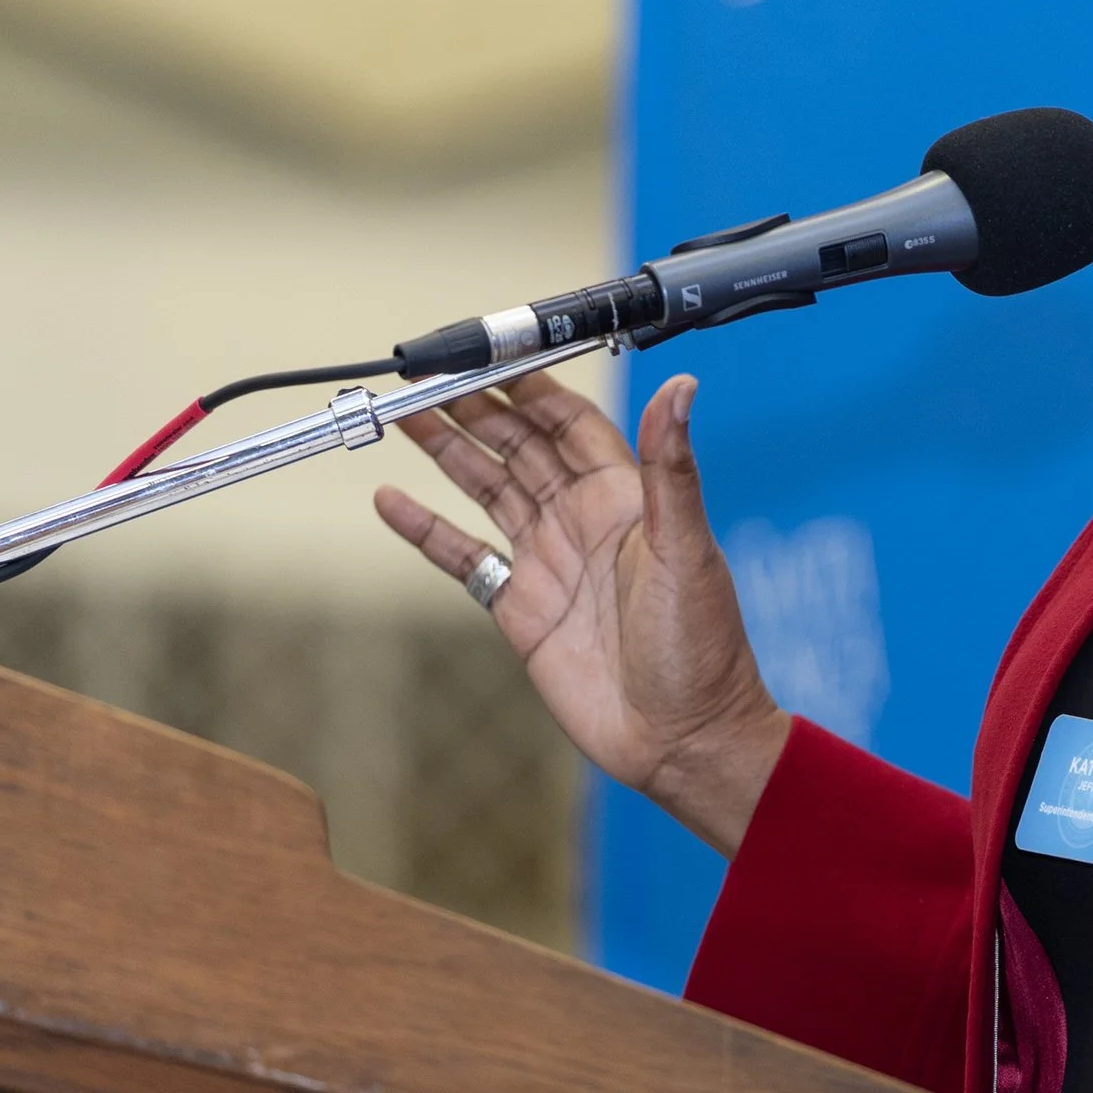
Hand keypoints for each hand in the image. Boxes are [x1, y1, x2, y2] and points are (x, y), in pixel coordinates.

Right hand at [373, 372, 788, 856]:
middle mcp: (582, 520)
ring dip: (448, 453)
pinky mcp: (521, 607)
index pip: (568, 422)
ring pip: (489, 489)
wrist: (681, 738)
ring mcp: (548, 561)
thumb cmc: (702, 646)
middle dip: (476, 410)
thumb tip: (683, 387)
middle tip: (427, 378)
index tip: (490, 354)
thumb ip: (672, 469)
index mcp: (625, 496)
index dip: (530, 387)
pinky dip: (427, 530)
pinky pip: (465, 556)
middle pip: (519, 447)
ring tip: (403, 417)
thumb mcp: (686, 548)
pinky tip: (391, 502)